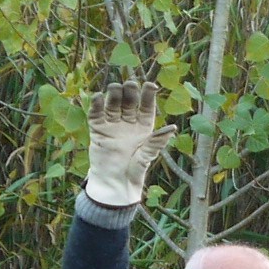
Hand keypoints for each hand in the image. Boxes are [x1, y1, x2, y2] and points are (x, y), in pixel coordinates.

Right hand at [82, 81, 175, 209]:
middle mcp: (129, 122)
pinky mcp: (98, 129)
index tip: (151, 85)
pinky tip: (98, 96)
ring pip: (113, 104)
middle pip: (129, 101)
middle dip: (130, 92)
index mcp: (144, 126)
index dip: (148, 95)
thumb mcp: (147, 156)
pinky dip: (97, 104)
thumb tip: (172, 128)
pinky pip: (96, 114)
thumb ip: (156, 141)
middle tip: (130, 85)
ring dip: (114, 94)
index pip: (147, 106)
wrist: (115, 183)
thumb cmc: (135, 171)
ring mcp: (112, 124)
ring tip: (115, 87)